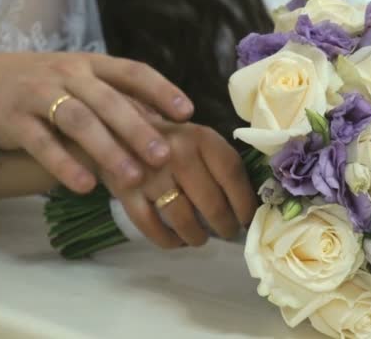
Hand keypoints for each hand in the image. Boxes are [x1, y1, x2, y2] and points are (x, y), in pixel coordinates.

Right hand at [0, 52, 193, 193]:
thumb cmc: (55, 88)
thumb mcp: (87, 85)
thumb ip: (122, 102)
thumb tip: (173, 130)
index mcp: (94, 64)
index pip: (132, 71)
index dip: (161, 90)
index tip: (187, 113)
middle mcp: (70, 74)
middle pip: (108, 99)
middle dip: (137, 128)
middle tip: (163, 155)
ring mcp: (40, 94)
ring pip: (78, 120)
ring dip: (108, 149)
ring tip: (132, 176)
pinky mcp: (16, 120)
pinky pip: (42, 143)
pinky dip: (65, 164)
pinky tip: (86, 186)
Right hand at [101, 119, 257, 247]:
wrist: (122, 129)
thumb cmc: (173, 141)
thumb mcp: (201, 140)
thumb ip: (222, 164)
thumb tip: (248, 206)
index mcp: (201, 137)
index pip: (232, 175)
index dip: (244, 203)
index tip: (247, 220)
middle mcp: (177, 153)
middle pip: (211, 203)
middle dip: (224, 226)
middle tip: (227, 232)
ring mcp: (150, 173)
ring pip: (182, 219)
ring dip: (196, 236)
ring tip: (200, 238)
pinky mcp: (126, 191)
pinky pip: (151, 226)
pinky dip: (167, 240)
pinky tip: (176, 241)